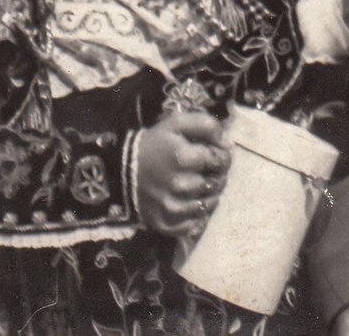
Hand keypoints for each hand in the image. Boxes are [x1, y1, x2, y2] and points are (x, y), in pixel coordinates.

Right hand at [135, 112, 230, 237]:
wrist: (121, 171)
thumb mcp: (176, 123)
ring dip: (208, 195)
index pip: (221, 160)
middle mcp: (179, 185)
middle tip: (205, 170)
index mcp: (182, 157)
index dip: (221, 156)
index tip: (213, 155)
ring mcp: (172, 207)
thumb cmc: (154, 144)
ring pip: (209, 204)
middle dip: (216, 175)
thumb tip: (227, 142)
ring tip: (196, 185)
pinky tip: (188, 202)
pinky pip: (194, 224)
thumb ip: (205, 125)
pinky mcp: (166, 223)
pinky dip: (196, 215)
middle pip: (217, 183)